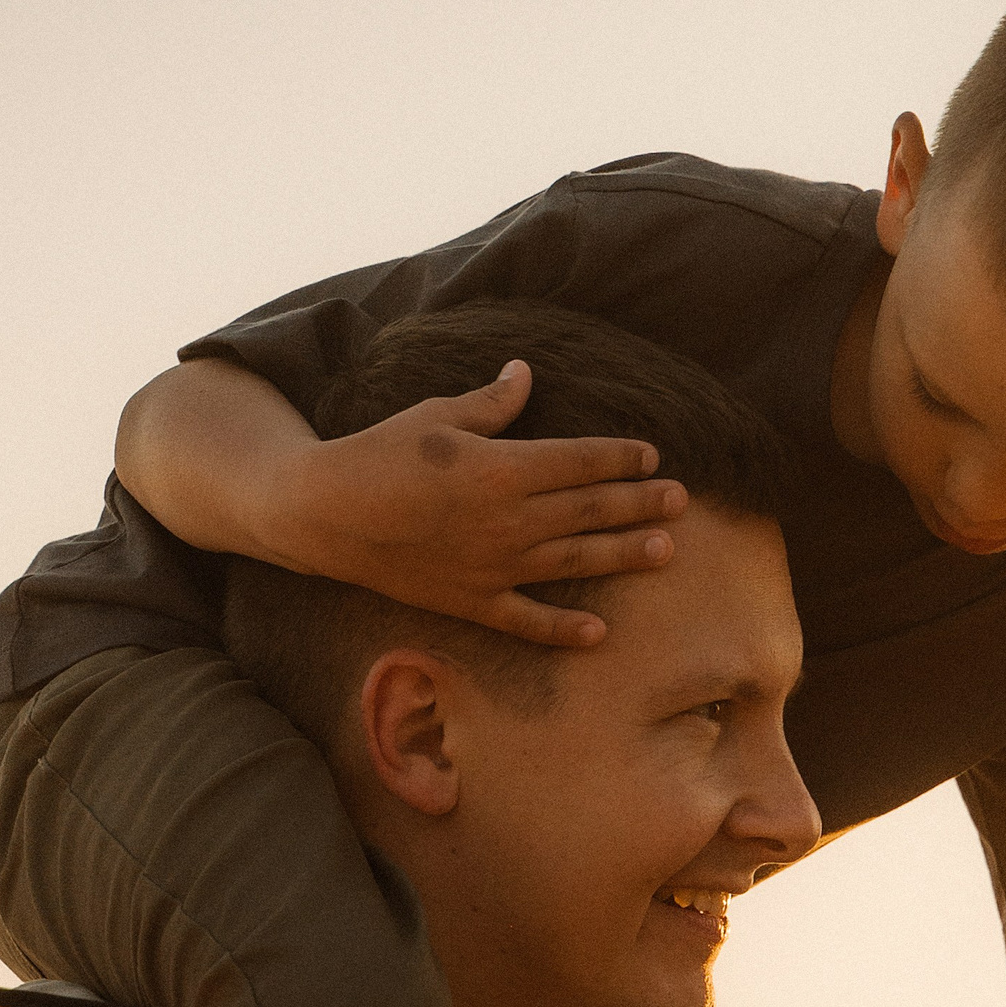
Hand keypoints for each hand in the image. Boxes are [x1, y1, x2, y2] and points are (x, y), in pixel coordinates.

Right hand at [273, 360, 685, 645]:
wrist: (324, 515)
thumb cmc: (378, 454)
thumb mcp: (436, 415)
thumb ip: (491, 402)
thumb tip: (526, 373)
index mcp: (503, 467)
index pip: (581, 459)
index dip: (620, 456)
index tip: (650, 455)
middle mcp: (509, 519)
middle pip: (591, 508)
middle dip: (640, 502)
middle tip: (681, 500)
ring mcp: (494, 565)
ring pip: (576, 561)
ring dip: (624, 555)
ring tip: (665, 550)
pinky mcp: (472, 601)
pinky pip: (528, 620)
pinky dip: (564, 630)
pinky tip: (600, 633)